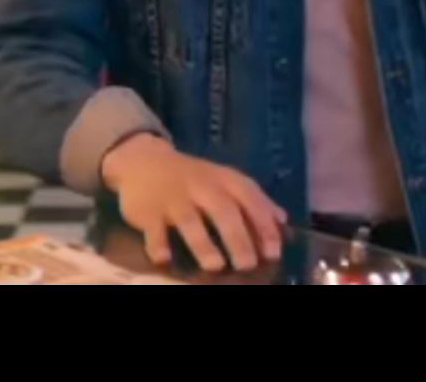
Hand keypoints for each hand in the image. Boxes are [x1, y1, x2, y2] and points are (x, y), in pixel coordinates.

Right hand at [100, 134, 286, 273]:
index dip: (262, 223)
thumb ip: (253, 199)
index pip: (248, 198)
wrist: (143, 160)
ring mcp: (172, 198)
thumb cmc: (192, 177)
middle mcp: (200, 186)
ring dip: (202, 243)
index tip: (273, 252)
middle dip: (237, 238)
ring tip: (215, 265)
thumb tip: (283, 221)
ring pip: (188, 220)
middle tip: (248, 264)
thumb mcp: (224, 180)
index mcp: (223, 179)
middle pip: (222, 211)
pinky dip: (157, 243)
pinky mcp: (147, 210)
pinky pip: (152, 228)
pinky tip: (164, 259)